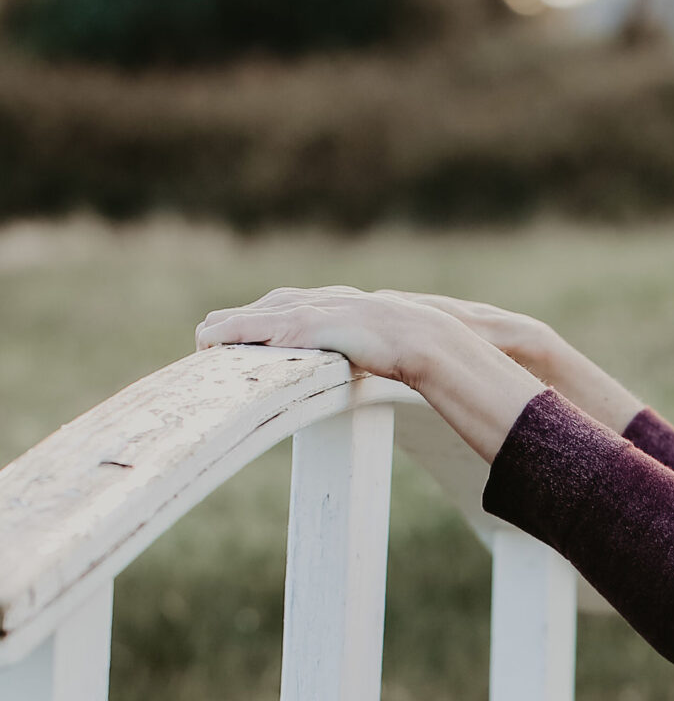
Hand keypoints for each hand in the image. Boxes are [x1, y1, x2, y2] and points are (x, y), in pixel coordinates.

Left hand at [196, 284, 543, 461]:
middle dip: (244, 319)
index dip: (277, 321)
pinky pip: (270, 329)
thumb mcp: (405, 362)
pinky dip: (244, 334)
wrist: (442, 342)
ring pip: (269, 315)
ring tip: (206, 340)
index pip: (308, 310)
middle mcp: (336, 306)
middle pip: (280, 306)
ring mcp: (326, 313)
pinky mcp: (317, 326)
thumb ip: (394, 368)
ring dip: (235, 326)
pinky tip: (219, 343)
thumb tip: (406, 394)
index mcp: (357, 313)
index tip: (252, 333)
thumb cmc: (434, 356)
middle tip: (210, 336)